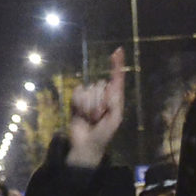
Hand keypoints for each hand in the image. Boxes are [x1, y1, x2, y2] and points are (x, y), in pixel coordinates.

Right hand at [67, 46, 126, 168]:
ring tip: (91, 118)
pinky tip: (81, 114)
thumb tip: (112, 86)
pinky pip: (78, 92)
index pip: (116, 78)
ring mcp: (89, 95)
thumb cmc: (104, 134)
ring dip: (89, 106)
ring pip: (89, 89)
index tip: (117, 51)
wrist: (86, 144)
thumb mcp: (114, 119)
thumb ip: (115, 103)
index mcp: (115, 98)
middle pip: (100, 85)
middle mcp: (102, 94)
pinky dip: (79, 104)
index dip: (117, 64)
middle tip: (99, 117)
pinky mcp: (77, 99)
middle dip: (99, 102)